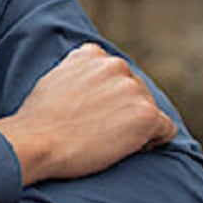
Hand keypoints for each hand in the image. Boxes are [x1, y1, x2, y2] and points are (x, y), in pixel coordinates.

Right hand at [0, 44, 176, 184]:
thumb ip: (79, 74)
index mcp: (92, 54)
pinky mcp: (145, 114)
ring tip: (108, 140)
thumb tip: (91, 84)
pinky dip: (154, 141)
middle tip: (98, 131)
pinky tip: (130, 148)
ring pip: (150, 110)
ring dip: (136, 126)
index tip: (94, 113)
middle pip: (136, 91)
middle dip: (124, 110)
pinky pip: (166, 129)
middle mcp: (116, 65)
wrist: (35, 143)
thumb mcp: (54, 80)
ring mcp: (132, 89)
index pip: (116, 75)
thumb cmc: (38, 121)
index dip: (109, 97)